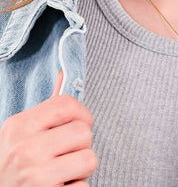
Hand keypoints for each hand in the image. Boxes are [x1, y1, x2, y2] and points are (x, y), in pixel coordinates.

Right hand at [0, 71, 96, 185]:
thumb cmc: (16, 166)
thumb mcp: (21, 135)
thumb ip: (46, 110)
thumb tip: (63, 75)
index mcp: (18, 126)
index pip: (67, 104)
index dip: (82, 114)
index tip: (78, 126)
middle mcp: (24, 149)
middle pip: (84, 131)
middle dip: (81, 145)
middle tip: (65, 156)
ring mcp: (34, 176)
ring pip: (89, 159)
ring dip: (81, 169)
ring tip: (63, 172)